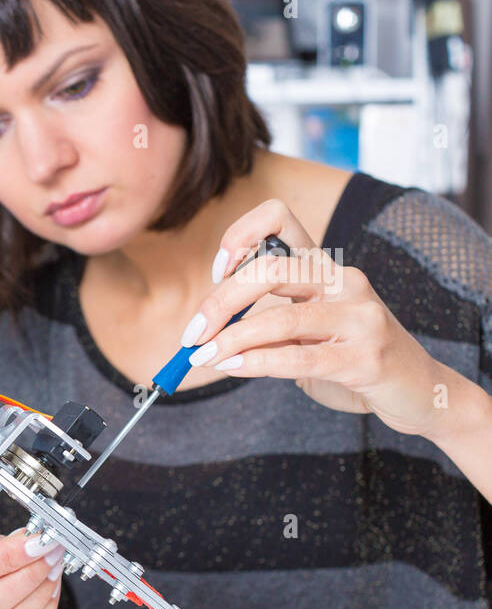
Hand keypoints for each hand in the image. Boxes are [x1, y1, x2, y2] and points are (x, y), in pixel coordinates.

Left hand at [181, 198, 451, 438]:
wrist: (415, 390)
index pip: (279, 218)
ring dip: (232, 340)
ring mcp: (361, 316)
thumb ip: (265, 322)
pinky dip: (258, 363)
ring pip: (281, 319)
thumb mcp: (304, 332)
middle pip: (269, 271)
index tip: (218, 271)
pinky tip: (234, 367)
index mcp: (325, 267)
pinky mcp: (366, 356)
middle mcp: (345, 281)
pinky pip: (300, 357)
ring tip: (204, 357)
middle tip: (193, 335)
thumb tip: (205, 332)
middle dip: (220, 303)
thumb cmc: (349, 357)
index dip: (240, 236)